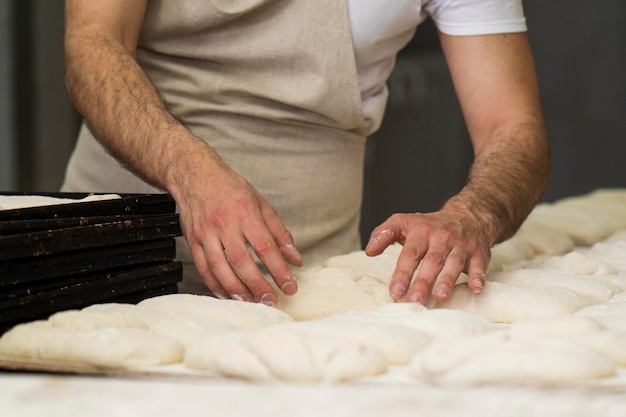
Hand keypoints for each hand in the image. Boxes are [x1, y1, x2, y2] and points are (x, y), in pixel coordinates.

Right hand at [176, 161, 302, 305]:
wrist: (195, 176)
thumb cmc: (231, 189)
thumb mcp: (261, 204)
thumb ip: (280, 233)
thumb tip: (295, 259)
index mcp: (245, 213)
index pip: (265, 247)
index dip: (278, 269)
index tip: (290, 286)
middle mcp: (224, 224)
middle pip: (242, 261)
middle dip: (258, 285)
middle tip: (271, 300)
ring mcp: (205, 234)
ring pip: (220, 268)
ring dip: (236, 289)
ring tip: (252, 301)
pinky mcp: (192, 241)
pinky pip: (204, 268)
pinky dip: (216, 285)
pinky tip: (228, 295)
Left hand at [364, 207, 490, 303]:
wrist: (468, 215)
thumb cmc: (429, 225)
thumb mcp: (404, 222)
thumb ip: (384, 234)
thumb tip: (369, 251)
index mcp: (421, 232)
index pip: (410, 254)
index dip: (402, 273)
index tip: (395, 292)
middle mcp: (442, 238)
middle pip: (431, 261)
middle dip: (423, 282)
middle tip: (415, 301)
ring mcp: (461, 245)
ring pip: (454, 262)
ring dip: (447, 280)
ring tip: (439, 297)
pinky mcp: (478, 253)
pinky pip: (479, 265)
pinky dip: (478, 276)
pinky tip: (475, 289)